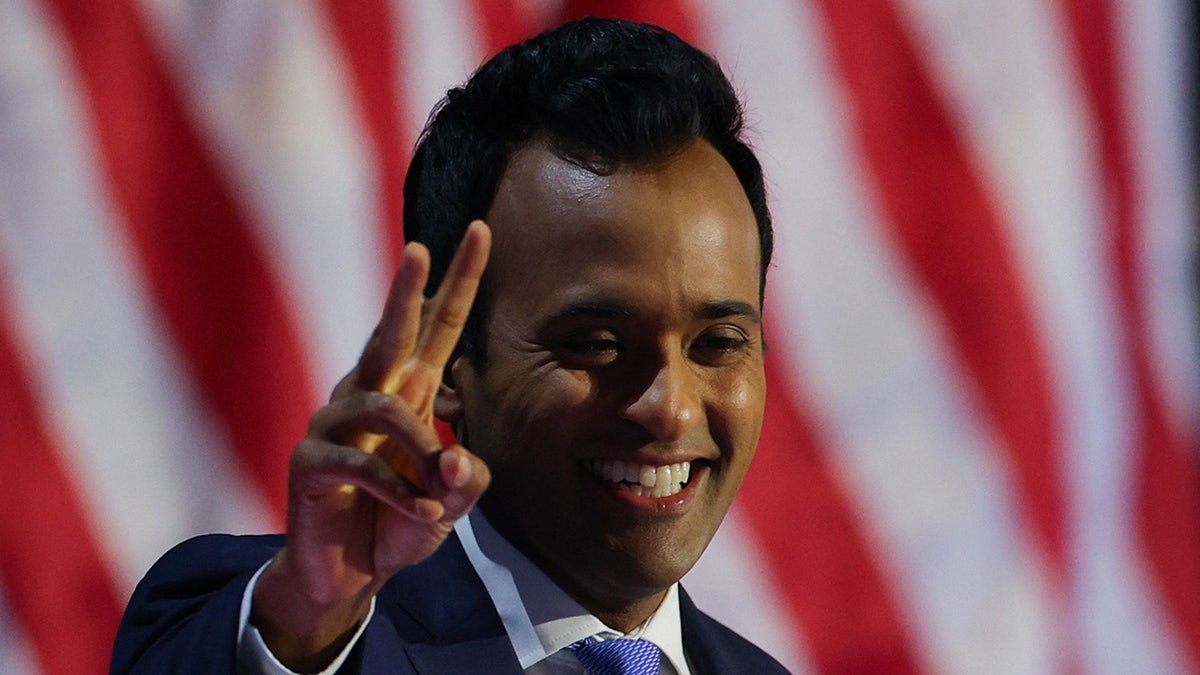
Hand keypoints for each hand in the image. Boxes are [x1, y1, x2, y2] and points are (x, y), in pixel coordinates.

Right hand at [251, 222, 491, 671]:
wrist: (352, 574)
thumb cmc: (402, 522)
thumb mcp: (451, 502)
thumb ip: (467, 479)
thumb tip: (451, 461)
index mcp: (409, 391)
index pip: (437, 327)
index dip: (458, 281)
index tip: (479, 229)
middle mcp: (370, 395)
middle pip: (390, 333)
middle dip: (405, 290)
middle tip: (418, 248)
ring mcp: (333, 423)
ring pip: (383, 408)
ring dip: (419, 452)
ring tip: (433, 494)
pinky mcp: (310, 460)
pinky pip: (360, 463)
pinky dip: (398, 491)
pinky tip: (419, 513)